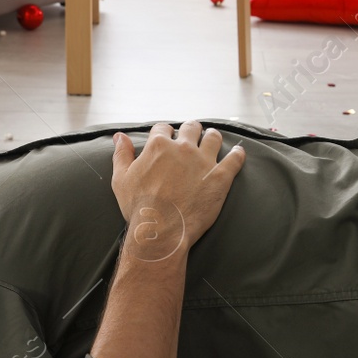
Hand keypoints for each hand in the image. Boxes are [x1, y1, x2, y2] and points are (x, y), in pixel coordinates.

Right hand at [110, 121, 243, 260]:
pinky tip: (238, 152)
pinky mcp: (221, 176)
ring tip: (212, 139)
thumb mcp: (122, 179)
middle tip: (192, 135)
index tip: (167, 138)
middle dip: (190, 130)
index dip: (165, 132)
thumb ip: (121, 154)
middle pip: (191, 128)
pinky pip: (235, 159)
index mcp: (159, 146)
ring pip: (213, 138)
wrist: (161, 230)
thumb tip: (119, 136)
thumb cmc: (139, 207)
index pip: (163, 128)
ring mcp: (204, 161)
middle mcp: (183, 148)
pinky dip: (238, 154)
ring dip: (212, 137)